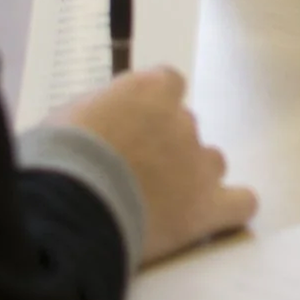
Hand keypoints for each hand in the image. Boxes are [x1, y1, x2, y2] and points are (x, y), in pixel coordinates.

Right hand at [54, 67, 257, 264]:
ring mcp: (199, 165)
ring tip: (163, 202)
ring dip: (194, 176)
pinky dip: (231, 208)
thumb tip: (106, 116)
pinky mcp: (207, 208)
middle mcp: (182, 122)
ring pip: (212, 162)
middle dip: (166, 146)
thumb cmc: (57, 158)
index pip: (169, 83)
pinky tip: (215, 216)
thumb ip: (101, 110)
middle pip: (186, 126)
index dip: (153, 105)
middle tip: (135, 173)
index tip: (134, 124)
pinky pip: (241, 204)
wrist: (69, 206)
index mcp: (150, 92)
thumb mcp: (69, 115)